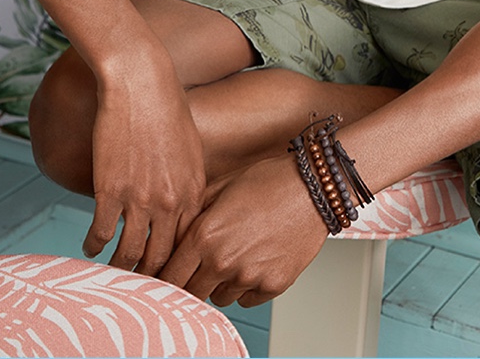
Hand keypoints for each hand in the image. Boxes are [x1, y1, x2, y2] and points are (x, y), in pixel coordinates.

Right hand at [82, 59, 205, 275]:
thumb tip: (181, 202)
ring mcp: (140, 198)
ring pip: (130, 254)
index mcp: (193, 190)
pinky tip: (90, 247)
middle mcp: (170, 201)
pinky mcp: (110, 190)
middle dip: (150, 278)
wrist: (140, 81)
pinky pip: (100, 233)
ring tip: (113, 272)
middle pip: (161, 258)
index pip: (187, 245)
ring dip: (120, 268)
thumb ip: (186, 179)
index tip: (166, 276)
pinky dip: (93, 246)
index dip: (175, 265)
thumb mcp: (189, 146)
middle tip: (139, 286)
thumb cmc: (165, 106)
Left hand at [158, 155, 328, 305]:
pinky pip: (247, 300)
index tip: (168, 274)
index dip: (165, 275)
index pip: (169, 276)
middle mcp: (222, 261)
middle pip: (191, 293)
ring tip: (237, 255)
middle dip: (192, 280)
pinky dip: (247, 286)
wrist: (314, 187)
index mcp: (204, 235)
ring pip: (220, 297)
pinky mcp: (272, 286)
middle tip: (202, 266)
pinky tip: (256, 261)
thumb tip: (172, 235)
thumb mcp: (221, 186)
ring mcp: (249, 277)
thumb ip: (192, 214)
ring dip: (221, 283)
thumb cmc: (269, 180)